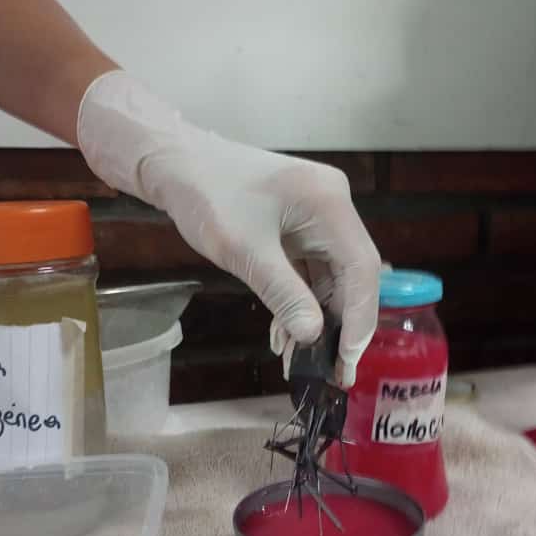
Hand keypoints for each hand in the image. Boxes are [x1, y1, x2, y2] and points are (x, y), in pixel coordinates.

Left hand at [77, 71, 380, 386]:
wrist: (174, 163)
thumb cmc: (206, 196)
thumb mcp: (244, 251)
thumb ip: (284, 294)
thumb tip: (313, 336)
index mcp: (329, 203)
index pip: (361, 268)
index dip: (359, 317)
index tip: (347, 359)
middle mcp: (332, 207)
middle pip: (351, 275)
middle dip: (341, 325)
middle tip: (334, 372)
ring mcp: (316, 216)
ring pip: (330, 277)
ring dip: (317, 318)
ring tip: (302, 361)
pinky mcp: (298, 226)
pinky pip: (309, 270)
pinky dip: (300, 301)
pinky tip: (285, 333)